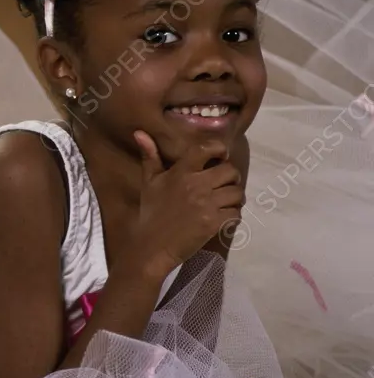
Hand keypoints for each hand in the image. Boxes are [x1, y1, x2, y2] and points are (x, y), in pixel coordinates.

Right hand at [130, 131, 243, 277]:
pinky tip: (223, 217)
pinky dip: (233, 214)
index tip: (220, 156)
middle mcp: (196, 185)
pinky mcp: (214, 223)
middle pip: (230, 171)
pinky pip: (236, 213)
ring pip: (237, 193)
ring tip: (225, 201)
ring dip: (234, 197)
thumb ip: (150, 156)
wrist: (152, 246)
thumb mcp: (149, 182)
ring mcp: (207, 205)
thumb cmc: (151, 212)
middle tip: (223, 184)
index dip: (219, 149)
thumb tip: (139, 132)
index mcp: (180, 172)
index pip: (206, 149)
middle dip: (230, 177)